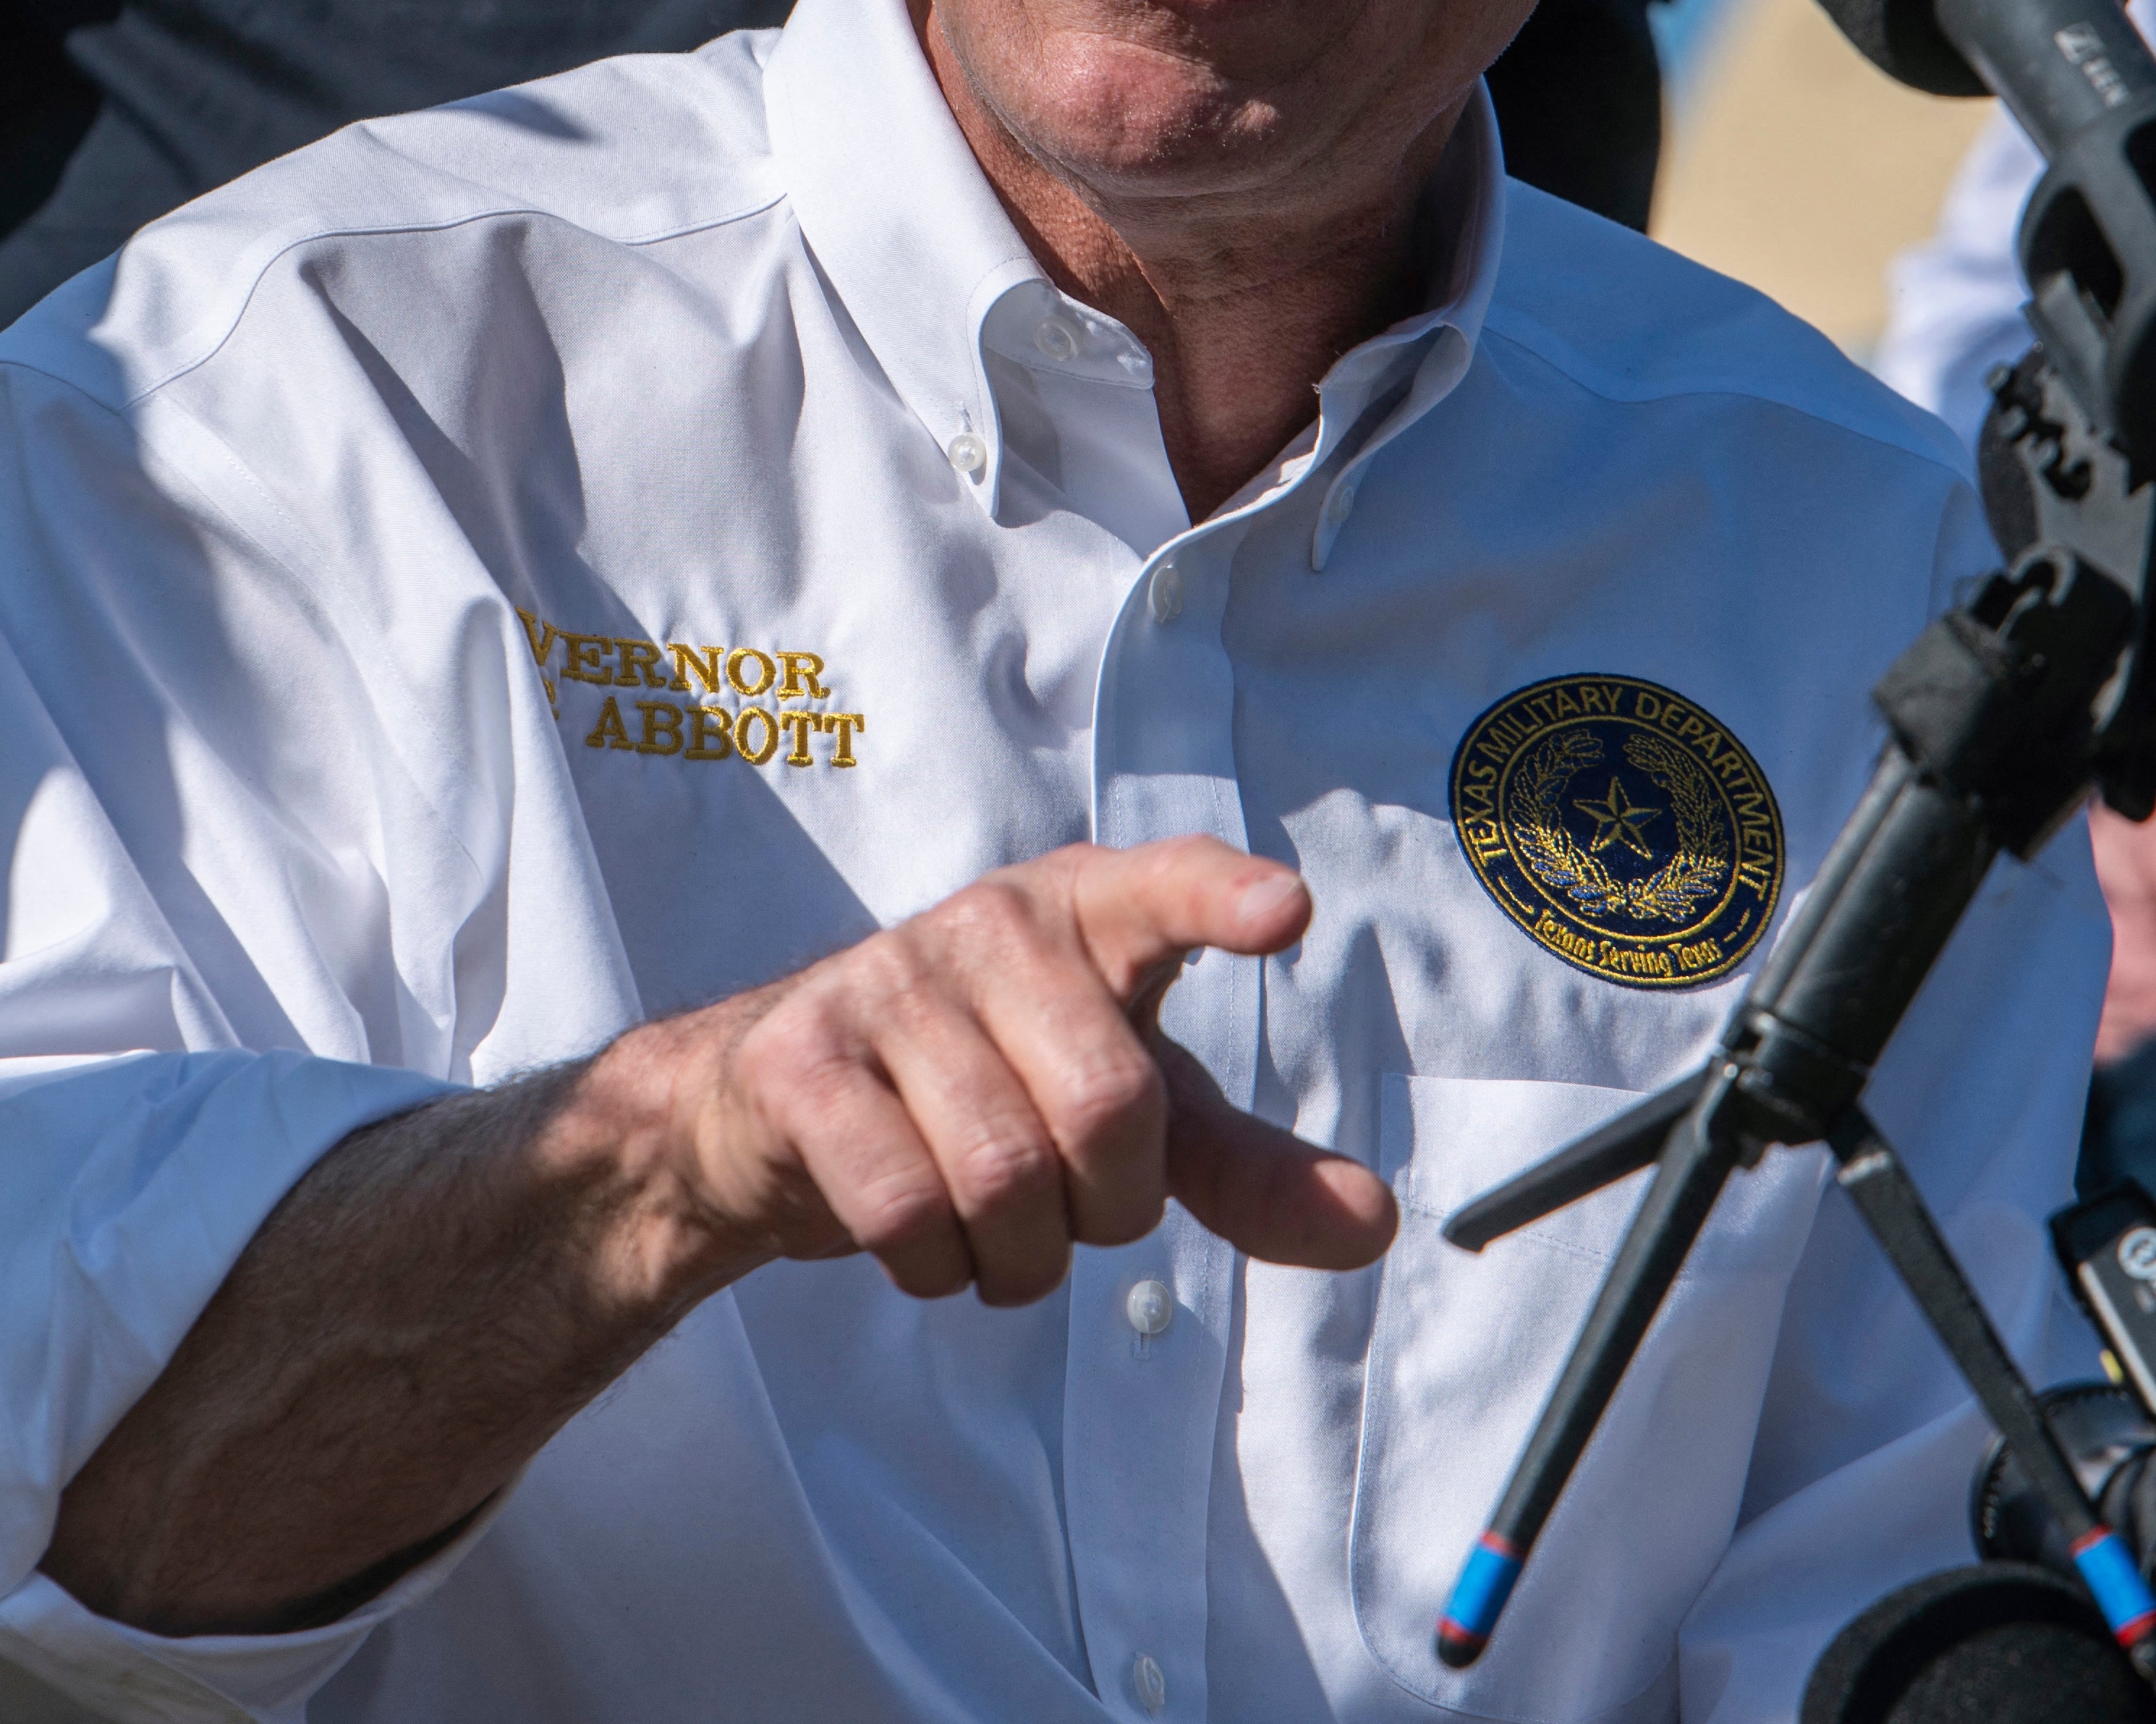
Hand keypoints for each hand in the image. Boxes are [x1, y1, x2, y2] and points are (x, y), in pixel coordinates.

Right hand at [635, 834, 1395, 1304]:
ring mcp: (887, 981)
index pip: (1168, 886)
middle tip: (1071, 1208)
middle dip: (1106, 1208)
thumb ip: (1249, 1168)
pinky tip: (923, 1243)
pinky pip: (903, 1208)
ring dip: (1017, 1259)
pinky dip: (932, 1268)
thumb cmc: (990, 1093)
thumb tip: (1378, 1226)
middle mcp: (992, 922)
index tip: (1283, 914)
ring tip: (996, 1236)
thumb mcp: (1133, 1122)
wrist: (778, 1112)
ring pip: (1003, 1176)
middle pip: (1108, 1107)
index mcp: (1090, 912)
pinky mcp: (801, 1060)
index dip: (1223, 899)